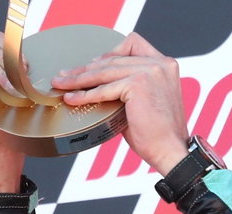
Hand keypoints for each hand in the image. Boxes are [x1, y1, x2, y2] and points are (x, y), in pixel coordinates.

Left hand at [49, 32, 188, 173]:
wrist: (170, 152)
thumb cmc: (157, 134)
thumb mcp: (144, 102)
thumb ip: (127, 88)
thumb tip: (99, 85)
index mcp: (165, 64)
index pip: (132, 44)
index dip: (109, 54)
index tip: (91, 65)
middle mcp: (159, 63)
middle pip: (113, 58)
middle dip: (85, 68)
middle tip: (65, 76)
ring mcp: (149, 71)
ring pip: (105, 71)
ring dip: (79, 79)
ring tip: (61, 85)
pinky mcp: (138, 84)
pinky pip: (104, 88)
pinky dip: (86, 94)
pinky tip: (72, 98)